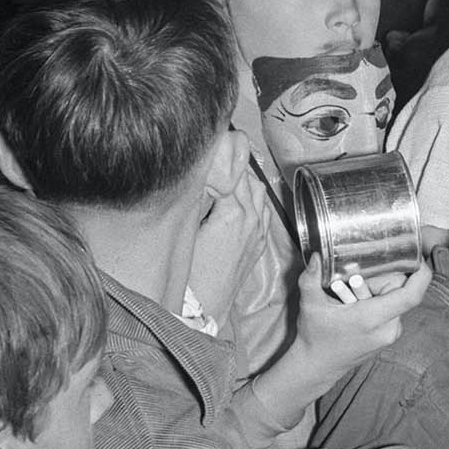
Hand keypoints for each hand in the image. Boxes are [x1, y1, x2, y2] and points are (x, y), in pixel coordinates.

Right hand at [189, 131, 260, 324]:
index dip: (220, 151)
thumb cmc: (189, 276)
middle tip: (214, 148)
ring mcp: (258, 232)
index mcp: (234, 212)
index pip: (232, 169)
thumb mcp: (185, 231)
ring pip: (257, 192)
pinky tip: (240, 194)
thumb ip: (195, 199)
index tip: (208, 137)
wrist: (203, 311)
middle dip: (233, 161)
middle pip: (247, 176)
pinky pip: (262, 210)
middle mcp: (252, 219)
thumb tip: (198, 173)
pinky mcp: (258, 244)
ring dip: (244, 179)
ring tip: (225, 167)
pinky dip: (253, 197)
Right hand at [293, 254, 430, 375]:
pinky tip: (358, 304)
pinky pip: (393, 309)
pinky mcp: (390, 336)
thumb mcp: (309, 305)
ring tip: (352, 295)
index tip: (417, 258)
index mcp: (372, 318)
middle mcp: (388, 328)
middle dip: (380, 279)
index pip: (411, 296)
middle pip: (400, 290)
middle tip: (354, 281)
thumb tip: (316, 255)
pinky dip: (380, 301)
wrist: (318, 367)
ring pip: (396, 299)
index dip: (420, 274)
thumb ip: (310, 278)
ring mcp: (391, 334)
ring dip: (378, 290)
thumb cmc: (314, 337)